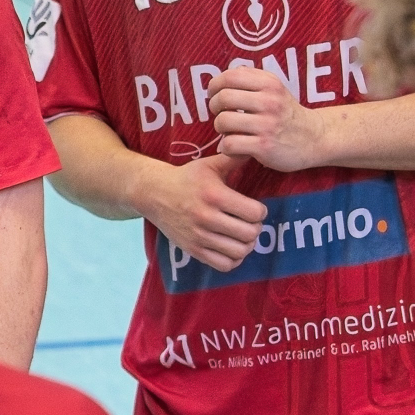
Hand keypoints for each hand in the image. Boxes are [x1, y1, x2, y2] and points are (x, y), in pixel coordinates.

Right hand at [136, 154, 267, 272]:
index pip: (254, 212)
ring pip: (239, 252)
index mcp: (214, 195)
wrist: (154, 193)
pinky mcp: (192, 249)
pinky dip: (233, 259)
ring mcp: (199, 236)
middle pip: (250, 233)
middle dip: (256, 228)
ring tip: (242, 235)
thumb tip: (255, 149)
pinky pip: (224, 265)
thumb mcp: (209, 164)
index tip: (254, 208)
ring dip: (247, 245)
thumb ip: (234, 158)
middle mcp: (206, 217)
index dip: (260, 211)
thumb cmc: (186, 178)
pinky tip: (231, 247)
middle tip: (250, 222)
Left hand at [210, 67, 325, 171]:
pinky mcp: (264, 146)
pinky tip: (235, 146)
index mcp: (269, 84)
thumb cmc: (286, 114)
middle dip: (214, 107)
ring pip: (223, 121)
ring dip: (220, 128)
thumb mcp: (274, 90)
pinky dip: (226, 147)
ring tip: (229, 131)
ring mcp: (267, 125)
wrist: (314, 139)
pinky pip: (230, 144)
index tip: (214, 94)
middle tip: (221, 114)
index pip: (230, 76)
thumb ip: (251, 80)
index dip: (215, 85)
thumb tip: (223, 78)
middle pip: (223, 98)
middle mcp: (269, 101)